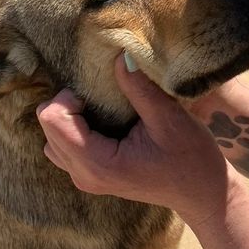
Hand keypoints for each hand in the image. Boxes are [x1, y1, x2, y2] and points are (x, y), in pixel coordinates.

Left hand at [36, 53, 232, 225]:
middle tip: (103, 97)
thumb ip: (139, 87)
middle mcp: (84, 175)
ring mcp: (84, 178)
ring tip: (103, 110)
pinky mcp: (89, 176)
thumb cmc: (192, 159)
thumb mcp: (169, 118)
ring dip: (70, 117)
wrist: (202, 193)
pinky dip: (75, 128)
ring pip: (51, 136)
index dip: (70, 96)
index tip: (99, 92)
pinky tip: (104, 122)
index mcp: (99, 164)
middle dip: (69, 104)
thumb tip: (119, 54)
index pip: (52, 120)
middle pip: (46, 126)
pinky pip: (64, 145)